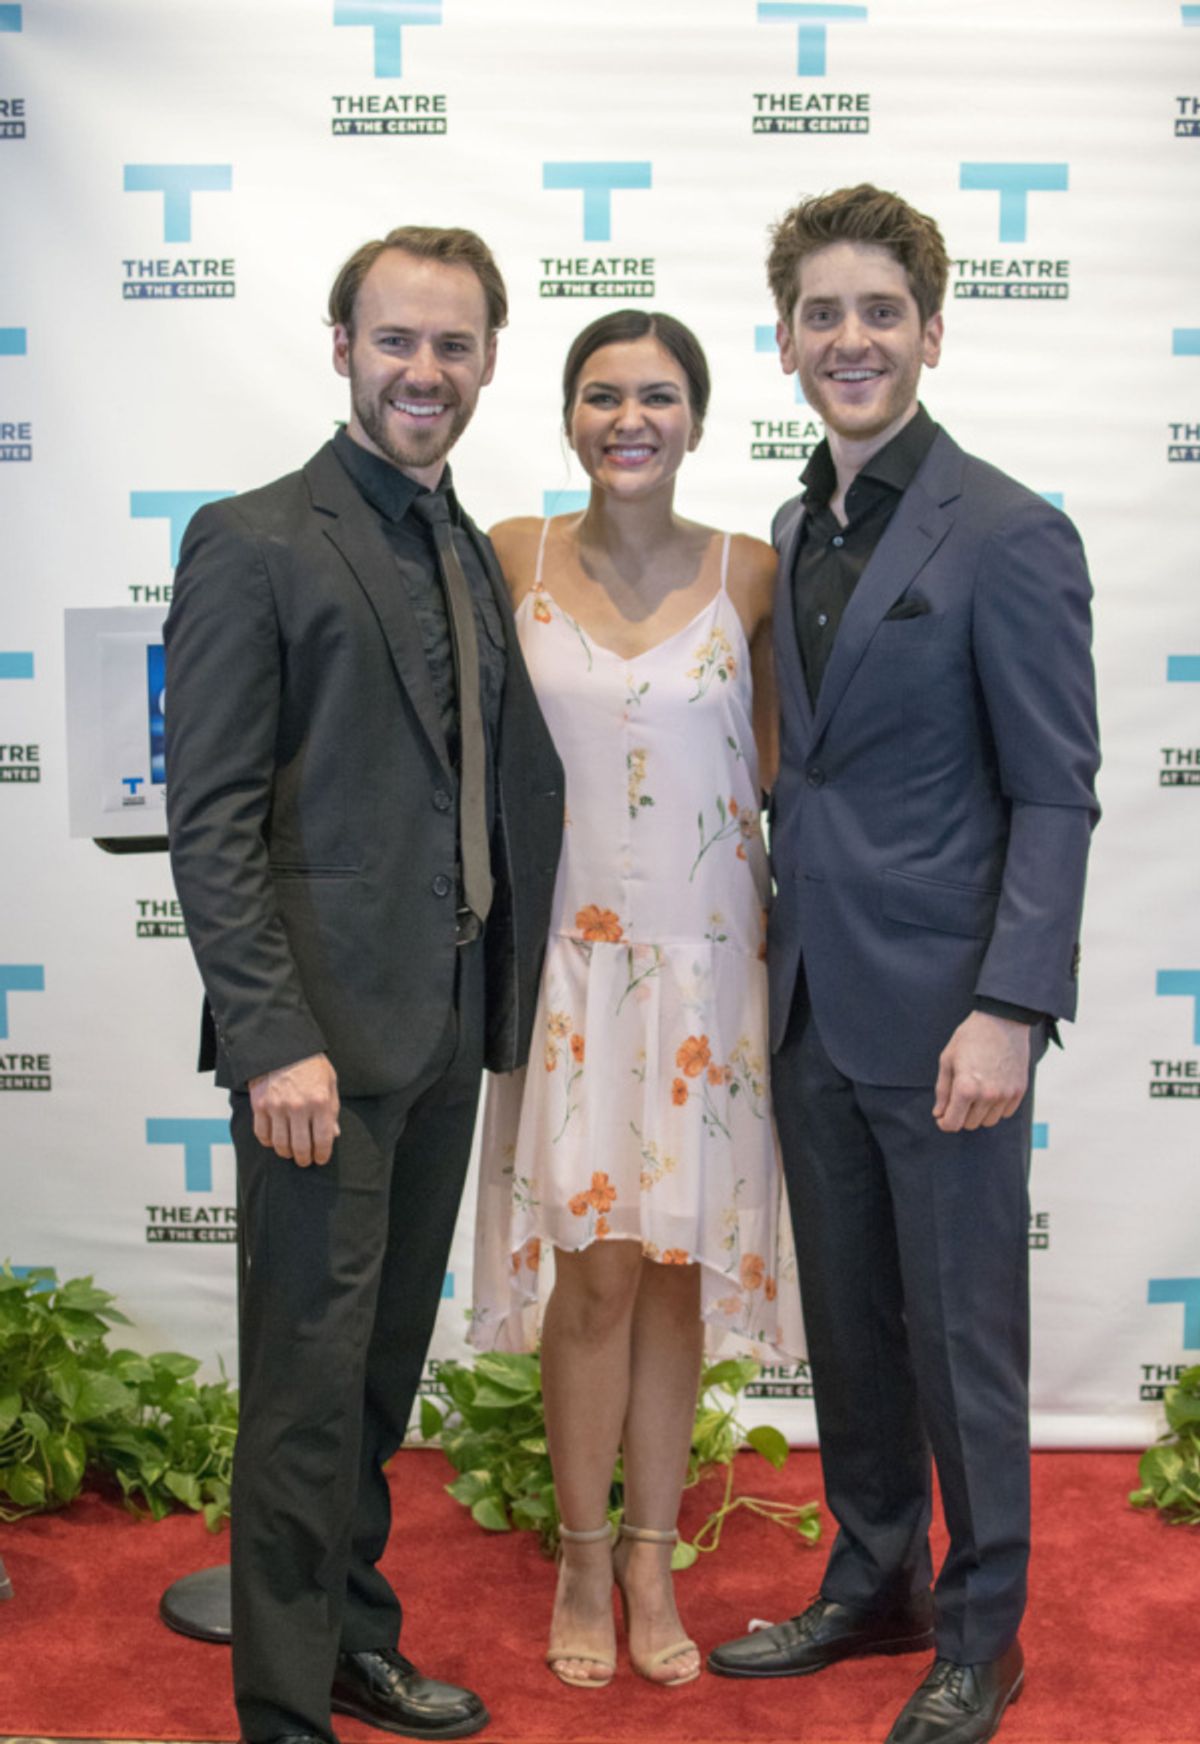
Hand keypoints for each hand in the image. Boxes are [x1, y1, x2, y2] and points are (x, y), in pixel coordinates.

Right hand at [248, 1053, 339, 1165]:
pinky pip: (262, 1134)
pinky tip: (274, 1141)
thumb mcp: (329, 1082)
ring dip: (287, 1153)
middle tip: (305, 1161)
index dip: (323, 1154)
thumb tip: (333, 1134)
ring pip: (280, 1144)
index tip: (321, 1158)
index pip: (323, 1139)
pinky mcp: (260, 1105)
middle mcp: (299, 1107)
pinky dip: (269, 1142)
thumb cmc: (309, 1063)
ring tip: (291, 1153)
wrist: (282, 1044)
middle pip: (301, 1146)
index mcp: (320, 1101)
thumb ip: (332, 1109)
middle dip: (305, 1159)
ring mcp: (277, 1107)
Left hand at [932, 1012, 1030, 1133]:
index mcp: (965, 1088)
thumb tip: (939, 1114)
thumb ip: (942, 1090)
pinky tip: (991, 1090)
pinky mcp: (1019, 1091)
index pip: (953, 1123)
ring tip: (976, 1092)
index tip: (942, 1117)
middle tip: (959, 1097)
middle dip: (961, 1115)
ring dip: (979, 1113)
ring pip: (988, 1121)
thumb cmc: (970, 1037)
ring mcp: (1006, 1094)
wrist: (1003, 1020)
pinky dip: (996, 1108)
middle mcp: (987, 1096)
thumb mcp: (948, 1059)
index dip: (944, 1123)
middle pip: (970, 1124)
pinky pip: (1005, 1113)